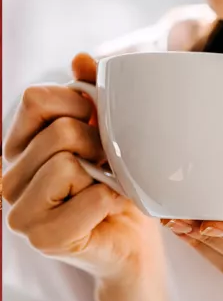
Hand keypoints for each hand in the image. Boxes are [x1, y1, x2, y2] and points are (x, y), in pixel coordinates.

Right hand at [2, 53, 168, 300]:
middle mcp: (9, 178)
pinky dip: (114, 198)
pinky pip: (90, 198)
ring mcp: (21, 212)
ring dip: (105, 173)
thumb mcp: (108, 132)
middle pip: (58, 131)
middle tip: (111, 163)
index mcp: (19, 146)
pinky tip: (113, 206)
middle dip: (99, 143)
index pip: (37, 99)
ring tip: (108, 185)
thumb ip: (92, 94)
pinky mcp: (44, 239)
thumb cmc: (119, 184)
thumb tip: (81, 59)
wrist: (133, 241)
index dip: (80, 103)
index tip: (100, 122)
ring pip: (67, 163)